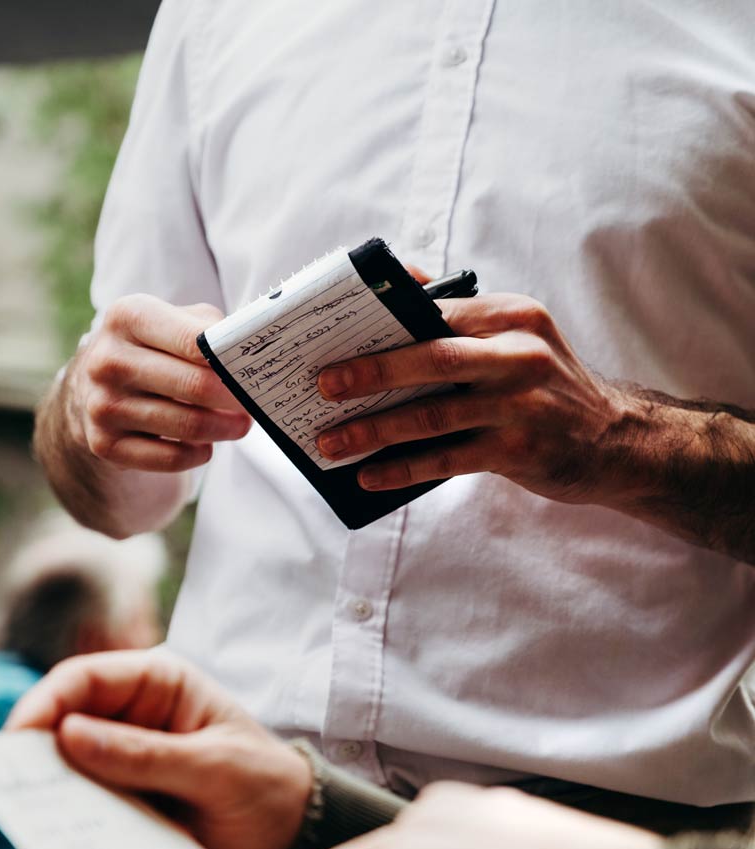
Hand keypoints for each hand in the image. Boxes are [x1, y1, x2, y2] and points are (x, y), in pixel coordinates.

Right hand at [6, 650, 310, 848]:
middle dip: (35, 754)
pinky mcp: (122, 810)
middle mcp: (132, 720)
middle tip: (10, 788)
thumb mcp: (217, 768)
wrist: (296, 843)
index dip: (46, 702)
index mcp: (160, 685)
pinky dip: (68, 829)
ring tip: (32, 823)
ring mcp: (123, 767)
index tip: (19, 738)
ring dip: (48, 796)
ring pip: (65, 774)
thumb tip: (68, 735)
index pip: (85, 679)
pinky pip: (82, 815)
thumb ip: (148, 755)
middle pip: (63, 725)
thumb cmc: (268, 788)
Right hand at [66, 295, 251, 473]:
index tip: (254, 372)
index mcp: (128, 317)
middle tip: (255, 404)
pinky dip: (198, 454)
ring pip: (188, 426)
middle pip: (196, 386)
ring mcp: (102, 404)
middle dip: (236, 399)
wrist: (94, 387)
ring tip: (239, 425)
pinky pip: (170, 458)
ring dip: (224, 429)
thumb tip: (250, 351)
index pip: (196, 341)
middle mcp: (108, 360)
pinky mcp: (104, 443)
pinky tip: (205, 445)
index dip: (233, 361)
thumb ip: (212, 329)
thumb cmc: (153, 349)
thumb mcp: (175, 321)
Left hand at [314, 294, 636, 500]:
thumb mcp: (519, 338)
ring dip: (374, 430)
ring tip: (332, 443)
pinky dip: (403, 468)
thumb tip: (402, 284)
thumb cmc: (548, 386)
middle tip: (321, 386)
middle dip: (369, 372)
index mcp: (511, 316)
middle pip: (431, 357)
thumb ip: (463, 317)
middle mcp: (519, 354)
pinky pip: (446, 460)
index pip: (435, 310)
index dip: (379, 323)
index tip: (333, 336)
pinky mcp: (518, 452)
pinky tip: (370, 476)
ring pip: (432, 415)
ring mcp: (521, 405)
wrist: (615, 440)